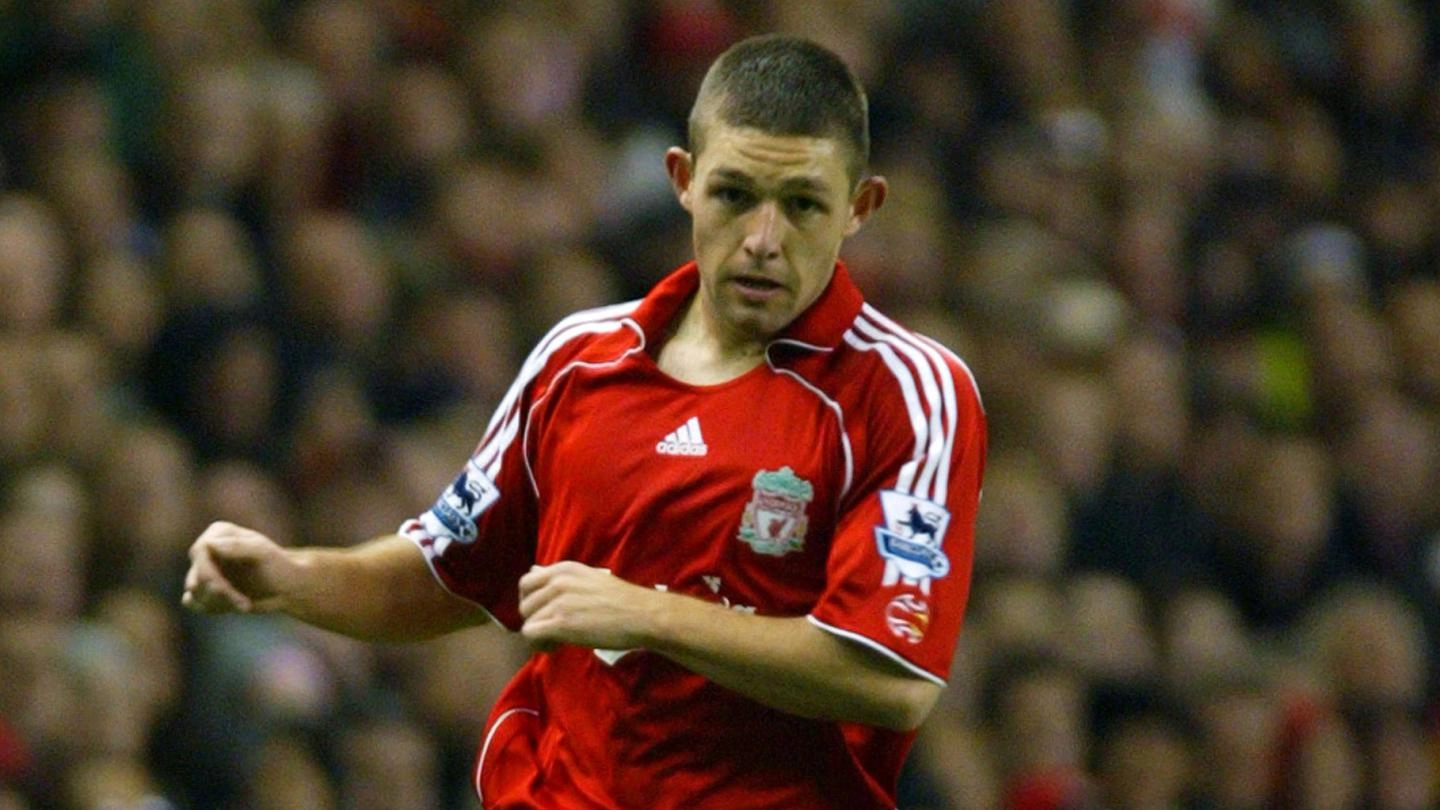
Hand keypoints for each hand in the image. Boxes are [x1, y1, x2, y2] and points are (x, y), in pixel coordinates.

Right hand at [182, 521, 289, 613]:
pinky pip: (194, 602)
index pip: (199, 552)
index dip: (208, 574)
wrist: (286, 589)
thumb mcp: (263, 554)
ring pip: (194, 592)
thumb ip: (238, 546)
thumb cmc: (278, 567)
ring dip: (220, 602)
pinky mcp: (204, 588)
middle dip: (219, 593)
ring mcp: (203, 568)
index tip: (224, 590)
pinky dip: (212, 608)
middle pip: (196, 575)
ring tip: (245, 604)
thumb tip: (208, 543)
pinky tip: (234, 607)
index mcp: (219, 533)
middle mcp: (207, 548)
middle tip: (244, 605)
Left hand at [517, 562, 659, 651]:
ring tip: (558, 641)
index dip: (532, 602)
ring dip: (540, 635)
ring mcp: (558, 601)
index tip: (547, 614)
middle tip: (553, 631)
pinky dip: (540, 644)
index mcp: (564, 569)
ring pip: (527, 621)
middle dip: (535, 620)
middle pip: (525, 604)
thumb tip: (533, 570)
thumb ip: (559, 578)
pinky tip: (557, 647)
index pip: (527, 583)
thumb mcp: (588, 579)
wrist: (642, 615)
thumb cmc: (622, 600)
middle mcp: (558, 581)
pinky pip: (531, 634)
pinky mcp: (561, 622)